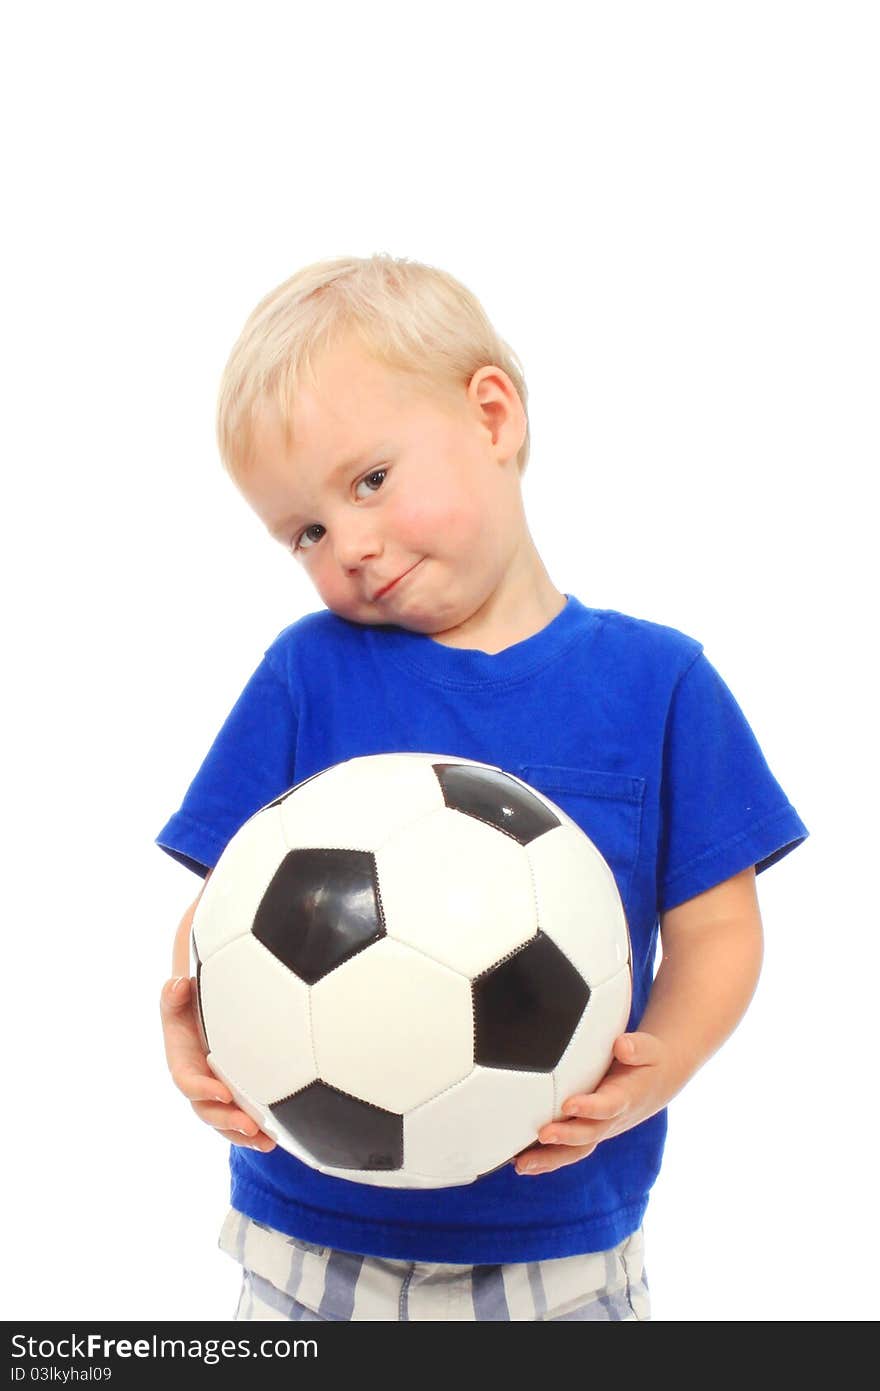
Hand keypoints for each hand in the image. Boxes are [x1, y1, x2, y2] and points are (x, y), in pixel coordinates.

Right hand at [160, 976, 275, 1152]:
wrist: (208, 1009)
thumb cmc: (192, 1002)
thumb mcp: (178, 996)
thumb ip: (173, 994)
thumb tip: (179, 985)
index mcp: (183, 1061)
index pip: (187, 1081)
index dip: (202, 1090)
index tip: (223, 1093)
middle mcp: (198, 1082)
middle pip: (207, 1110)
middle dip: (227, 1121)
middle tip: (250, 1126)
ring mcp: (215, 1091)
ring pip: (225, 1121)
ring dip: (244, 1135)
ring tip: (267, 1143)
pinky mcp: (234, 1096)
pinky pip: (241, 1117)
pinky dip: (256, 1130)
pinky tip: (277, 1138)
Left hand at [514, 1031, 671, 1174]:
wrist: (657, 1083)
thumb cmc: (648, 1062)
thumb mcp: (649, 1050)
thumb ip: (636, 1047)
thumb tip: (622, 1046)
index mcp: (627, 1097)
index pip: (609, 1106)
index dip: (590, 1107)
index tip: (569, 1104)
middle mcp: (612, 1119)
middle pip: (589, 1134)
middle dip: (566, 1137)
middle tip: (543, 1134)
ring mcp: (599, 1129)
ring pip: (576, 1150)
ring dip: (549, 1159)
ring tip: (521, 1164)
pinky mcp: (588, 1132)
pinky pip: (568, 1151)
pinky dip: (546, 1160)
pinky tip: (521, 1164)